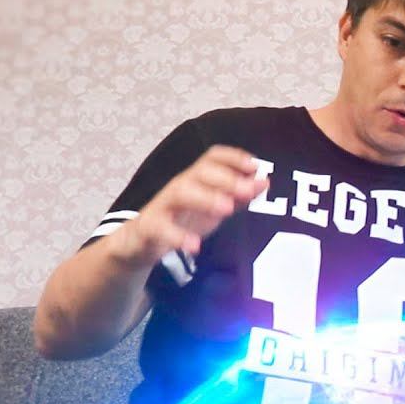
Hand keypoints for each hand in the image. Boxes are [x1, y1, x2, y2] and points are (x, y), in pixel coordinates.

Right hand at [111, 145, 267, 265]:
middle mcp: (180, 186)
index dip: (233, 157)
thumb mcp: (214, 208)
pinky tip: (194, 246)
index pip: (212, 157)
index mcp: (197, 180)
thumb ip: (238, 196)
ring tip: (226, 209)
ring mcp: (163, 205)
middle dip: (226, 178)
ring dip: (205, 198)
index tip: (254, 165)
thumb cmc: (182, 220)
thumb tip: (264, 181)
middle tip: (248, 190)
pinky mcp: (149, 227)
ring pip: (180, 192)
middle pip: (200, 172)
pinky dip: (177, 236)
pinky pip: (160, 227)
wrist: (140, 243)